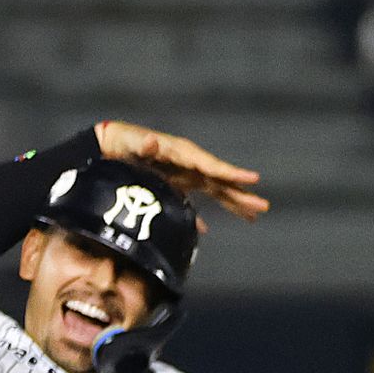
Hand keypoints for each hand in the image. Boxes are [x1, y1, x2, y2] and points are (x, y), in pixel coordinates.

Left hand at [94, 120, 269, 228]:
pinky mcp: (174, 185)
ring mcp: (184, 175)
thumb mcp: (133, 144)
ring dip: (232, 204)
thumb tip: (152, 142)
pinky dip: (199, 217)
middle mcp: (188, 164)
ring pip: (214, 192)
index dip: (232, 173)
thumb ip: (144, 146)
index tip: (253, 179)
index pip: (212, 166)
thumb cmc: (124, 143)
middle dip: (241, 194)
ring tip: (253, 216)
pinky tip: (207, 230)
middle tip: (263, 206)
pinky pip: (193, 203)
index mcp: (183, 154)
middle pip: (220, 182)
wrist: (110, 145)